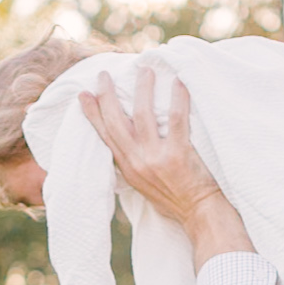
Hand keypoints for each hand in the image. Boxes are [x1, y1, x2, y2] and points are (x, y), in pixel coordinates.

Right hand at [79, 67, 251, 265]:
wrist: (199, 214)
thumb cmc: (175, 199)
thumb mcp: (144, 185)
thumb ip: (135, 162)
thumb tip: (128, 140)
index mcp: (128, 168)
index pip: (105, 136)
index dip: (92, 114)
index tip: (84, 94)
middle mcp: (138, 162)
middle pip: (116, 121)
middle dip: (107, 95)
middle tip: (105, 73)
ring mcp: (157, 157)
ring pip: (143, 114)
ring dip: (142, 88)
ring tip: (145, 70)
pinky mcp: (179, 154)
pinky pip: (177, 118)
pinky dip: (177, 97)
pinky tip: (178, 81)